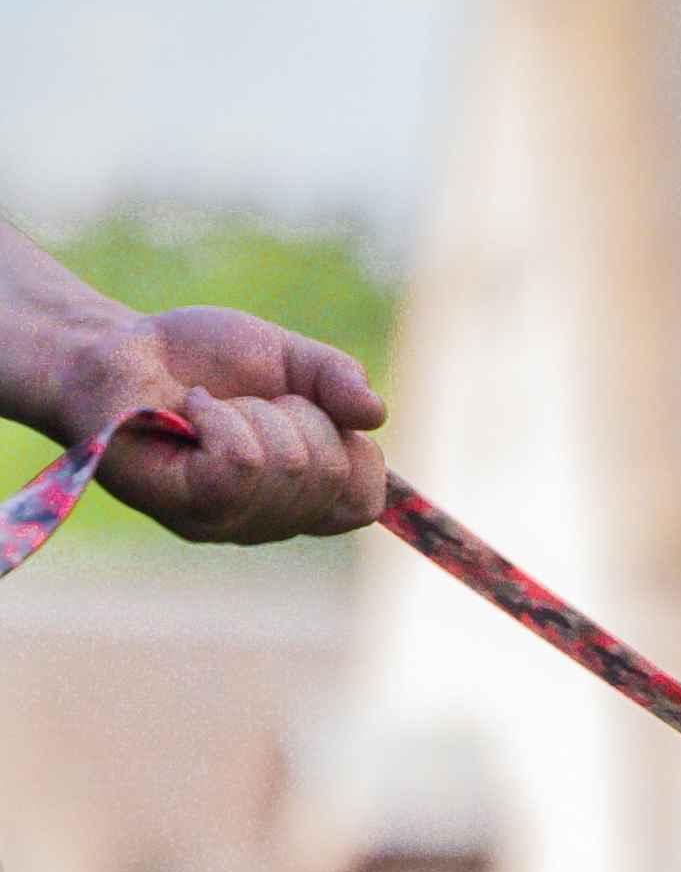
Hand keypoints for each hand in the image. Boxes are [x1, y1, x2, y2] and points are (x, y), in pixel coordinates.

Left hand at [48, 304, 388, 543]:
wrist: (111, 348)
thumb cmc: (195, 360)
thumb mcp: (284, 356)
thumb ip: (336, 380)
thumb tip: (377, 413)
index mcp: (301, 497)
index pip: (364, 500)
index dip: (350, 447)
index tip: (305, 410)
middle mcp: (269, 521)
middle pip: (329, 472)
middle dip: (293, 412)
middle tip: (243, 401)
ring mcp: (229, 522)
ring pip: (289, 467)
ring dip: (251, 413)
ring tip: (208, 407)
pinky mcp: (187, 507)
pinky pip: (241, 465)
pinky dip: (221, 421)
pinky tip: (191, 413)